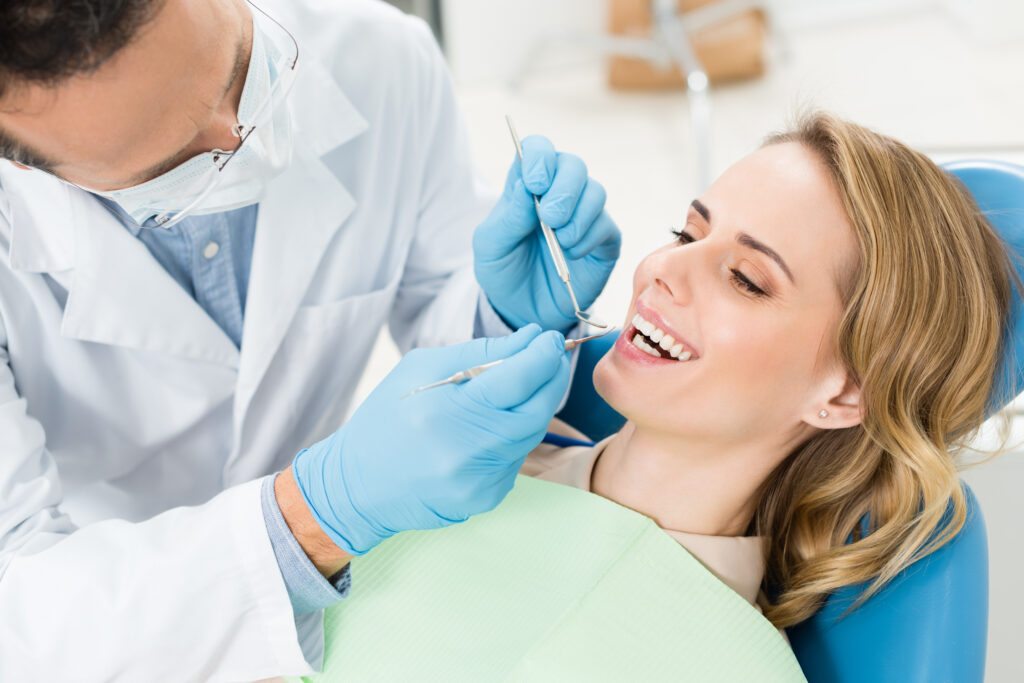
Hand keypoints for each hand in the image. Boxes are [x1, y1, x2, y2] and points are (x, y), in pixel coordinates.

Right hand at [291, 324, 569, 555]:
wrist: (357, 486)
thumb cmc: (386, 419)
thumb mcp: (420, 369)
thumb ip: (480, 352)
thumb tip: (530, 339)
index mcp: (448, 410)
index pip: (519, 378)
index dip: (543, 354)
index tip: (550, 338)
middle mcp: (469, 451)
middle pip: (537, 408)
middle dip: (551, 378)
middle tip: (551, 356)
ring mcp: (481, 480)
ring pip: (532, 434)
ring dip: (535, 405)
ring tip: (524, 384)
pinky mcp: (487, 498)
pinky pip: (517, 458)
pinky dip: (516, 435)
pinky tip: (496, 424)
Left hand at [474, 135, 620, 332]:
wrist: (522, 310)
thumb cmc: (503, 271)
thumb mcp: (491, 246)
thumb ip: (508, 217)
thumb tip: (528, 186)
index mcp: (527, 185)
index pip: (538, 149)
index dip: (540, 156)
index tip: (534, 182)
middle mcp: (559, 193)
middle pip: (573, 165)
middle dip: (563, 189)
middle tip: (549, 218)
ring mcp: (583, 215)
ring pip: (595, 192)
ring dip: (577, 216)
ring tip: (559, 241)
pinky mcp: (603, 240)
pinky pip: (606, 225)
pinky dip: (588, 237)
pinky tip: (572, 253)